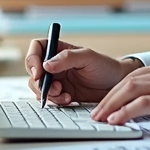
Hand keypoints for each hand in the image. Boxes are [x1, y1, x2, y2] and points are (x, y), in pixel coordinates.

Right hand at [25, 39, 140, 104]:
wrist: (116, 85)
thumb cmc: (105, 66)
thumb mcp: (88, 57)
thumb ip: (67, 58)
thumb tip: (46, 65)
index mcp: (59, 49)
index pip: (38, 48)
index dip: (33, 59)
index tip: (39, 72)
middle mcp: (55, 64)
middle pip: (34, 70)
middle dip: (40, 82)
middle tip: (55, 88)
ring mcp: (57, 79)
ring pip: (38, 86)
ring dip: (48, 93)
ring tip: (64, 95)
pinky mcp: (61, 93)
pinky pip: (49, 98)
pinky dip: (55, 101)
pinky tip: (68, 99)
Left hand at [91, 59, 149, 133]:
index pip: (134, 77)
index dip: (116, 91)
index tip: (105, 104)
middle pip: (127, 82)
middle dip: (108, 98)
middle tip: (96, 113)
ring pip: (130, 90)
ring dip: (111, 105)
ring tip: (100, 119)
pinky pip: (141, 104)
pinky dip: (125, 112)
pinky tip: (116, 121)